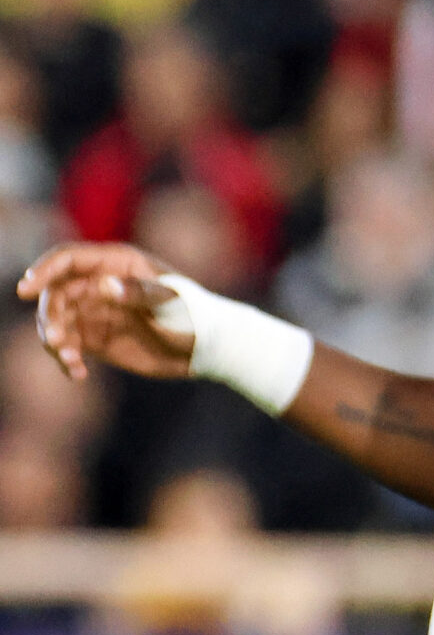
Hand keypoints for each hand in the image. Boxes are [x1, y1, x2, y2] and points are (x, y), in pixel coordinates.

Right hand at [16, 244, 188, 380]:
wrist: (206, 349)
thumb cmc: (195, 316)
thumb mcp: (171, 302)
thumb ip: (138, 292)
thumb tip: (103, 285)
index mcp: (117, 263)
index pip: (68, 260)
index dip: (43, 271)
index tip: (25, 289)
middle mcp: (100, 283)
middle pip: (55, 293)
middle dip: (50, 316)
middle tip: (58, 341)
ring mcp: (95, 311)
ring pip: (56, 320)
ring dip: (54, 340)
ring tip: (72, 361)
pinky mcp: (95, 338)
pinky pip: (68, 346)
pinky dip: (66, 360)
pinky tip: (78, 374)